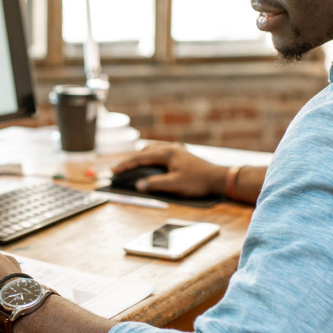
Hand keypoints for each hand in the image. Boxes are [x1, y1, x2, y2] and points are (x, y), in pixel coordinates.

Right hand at [112, 141, 227, 197]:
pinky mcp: (182, 154)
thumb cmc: (198, 182)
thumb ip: (155, 184)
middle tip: (119, 169)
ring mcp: (177, 149)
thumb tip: (138, 185)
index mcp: (167, 153)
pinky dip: (151, 156)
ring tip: (132, 164)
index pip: (140, 158)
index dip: (126, 165)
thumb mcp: (175, 185)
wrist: (219, 178)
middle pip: (145, 151)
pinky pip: (161, 151)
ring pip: (153, 150)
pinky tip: (152, 162)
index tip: (114, 171)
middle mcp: (170, 148)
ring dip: (141, 156)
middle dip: (131, 160)